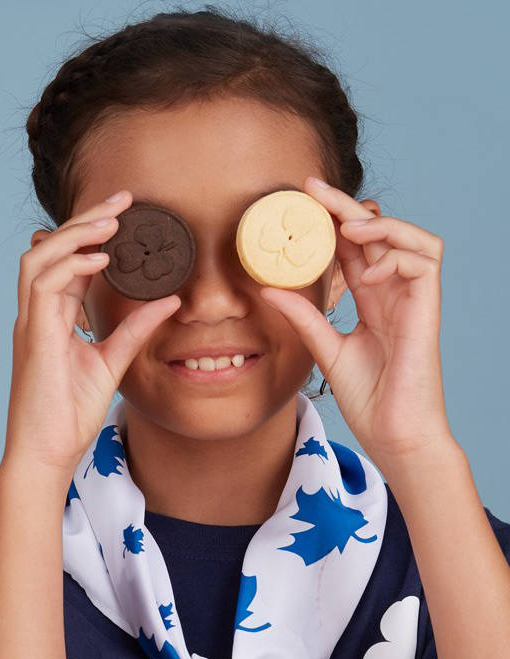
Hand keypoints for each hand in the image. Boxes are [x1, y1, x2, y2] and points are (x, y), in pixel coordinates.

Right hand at [5, 192, 179, 475]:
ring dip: (74, 234)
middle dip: (83, 219)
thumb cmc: (69, 415)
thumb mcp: (112, 362)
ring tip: (110, 221)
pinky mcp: (33, 338)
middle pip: (48, 248)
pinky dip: (71, 266)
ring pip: (38, 257)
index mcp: (51, 318)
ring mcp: (30, 324)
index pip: (66, 261)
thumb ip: (135, 329)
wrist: (46, 453)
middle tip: (122, 199)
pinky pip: (44, 287)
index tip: (124, 210)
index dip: (90, 232)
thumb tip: (169, 301)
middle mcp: (36, 315)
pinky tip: (100, 259)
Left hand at [261, 176, 451, 464]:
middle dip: (347, 207)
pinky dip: (397, 256)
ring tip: (347, 227)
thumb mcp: (325, 350)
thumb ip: (303, 317)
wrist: (394, 434)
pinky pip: (423, 263)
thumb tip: (267, 288)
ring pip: (413, 238)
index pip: (353, 248)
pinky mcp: (427, 311)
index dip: (330, 222)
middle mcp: (394, 293)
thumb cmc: (369, 398)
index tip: (300, 201)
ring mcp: (413, 300)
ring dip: (381, 225)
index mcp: (372, 299)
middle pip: (378, 234)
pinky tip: (371, 271)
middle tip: (312, 188)